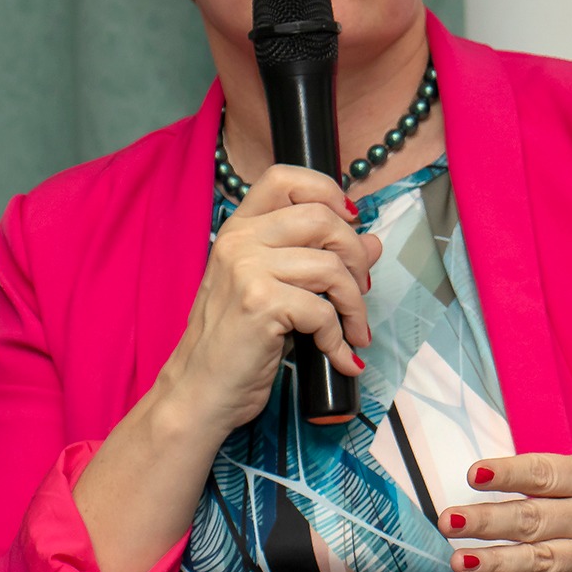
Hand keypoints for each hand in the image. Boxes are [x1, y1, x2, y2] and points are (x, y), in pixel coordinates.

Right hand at [154, 165, 380, 437]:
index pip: (285, 178)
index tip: (350, 222)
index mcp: (240, 229)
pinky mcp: (260, 303)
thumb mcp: (277, 293)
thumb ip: (319, 262)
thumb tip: (372, 241)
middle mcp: (240, 240)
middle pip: (322, 219)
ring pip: (331, 266)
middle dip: (355, 257)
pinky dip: (339, 339)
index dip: (326, 191)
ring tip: (354, 331)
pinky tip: (339, 357)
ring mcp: (247, 269)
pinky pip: (323, 311)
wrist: (198, 393)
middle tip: (361, 291)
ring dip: (355, 305)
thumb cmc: (236, 345)